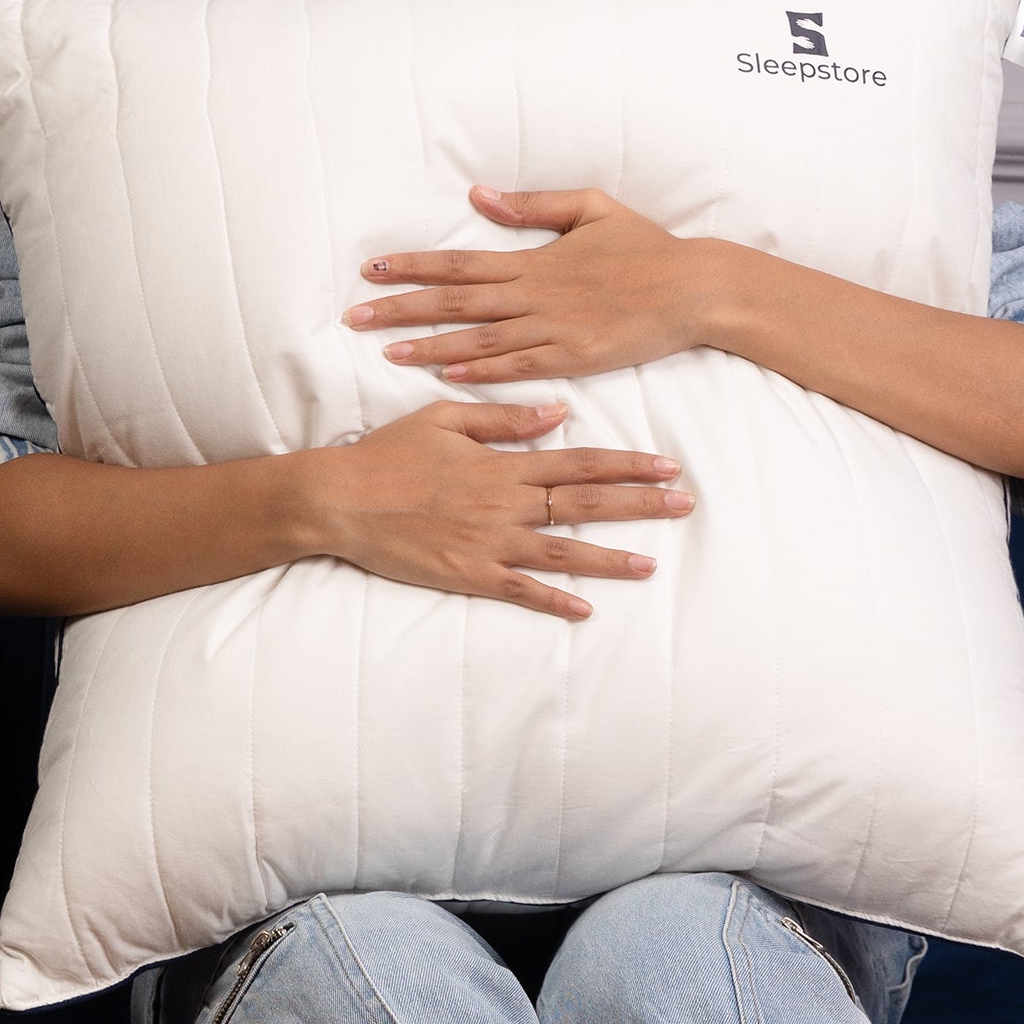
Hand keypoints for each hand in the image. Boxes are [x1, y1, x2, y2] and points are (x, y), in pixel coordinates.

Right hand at [301, 397, 695, 620]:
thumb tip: (558, 413)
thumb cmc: (388, 454)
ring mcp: (488, 543)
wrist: (339, 500)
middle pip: (585, 503)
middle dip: (640, 505)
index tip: (667, 465)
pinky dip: (554, 601)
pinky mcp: (467, 574)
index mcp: (504, 463)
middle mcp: (505, 503)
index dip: (628, 464)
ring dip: (610, 558)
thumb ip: (503, 419)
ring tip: (651, 564)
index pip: (580, 461)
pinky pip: (519, 591)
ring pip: (563, 552)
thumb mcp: (443, 418)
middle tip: (684, 506)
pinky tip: (585, 611)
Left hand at [343, 185, 720, 383]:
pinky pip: (519, 367)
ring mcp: (555, 329)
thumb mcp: (591, 208)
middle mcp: (536, 294)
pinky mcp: (575, 357)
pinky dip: (481, 370)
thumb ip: (534, 205)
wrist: (695, 288)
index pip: (459, 263)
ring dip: (428, 344)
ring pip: (478, 339)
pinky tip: (447, 373)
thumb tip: (480, 197)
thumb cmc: (647, 248)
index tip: (371, 269)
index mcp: (536, 260)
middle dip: (400, 308)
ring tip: (385, 350)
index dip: (412, 266)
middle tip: (355, 316)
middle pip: (455, 302)